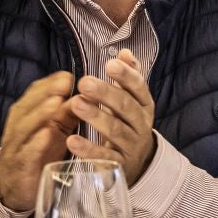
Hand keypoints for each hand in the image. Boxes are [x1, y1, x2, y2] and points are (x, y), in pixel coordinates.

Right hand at [0, 71, 75, 210]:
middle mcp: (18, 125)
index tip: (69, 76)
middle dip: (46, 92)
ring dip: (40, 114)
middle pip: (29, 105)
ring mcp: (17, 145)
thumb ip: (68, 112)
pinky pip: (26, 153)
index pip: (36, 92)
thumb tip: (88, 93)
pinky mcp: (20, 166)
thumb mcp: (56, 129)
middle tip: (65, 83)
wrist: (16, 186)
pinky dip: (36, 143)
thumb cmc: (40, 151)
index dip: (51, 83)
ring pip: (25, 126)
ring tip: (56, 103)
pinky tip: (47, 135)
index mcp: (27, 112)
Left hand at [66, 49, 157, 184]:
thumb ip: (129, 76)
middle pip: (126, 107)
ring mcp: (132, 146)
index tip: (110, 64)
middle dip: (106, 94)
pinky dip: (88, 150)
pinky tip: (72, 140)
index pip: (139, 88)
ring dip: (96, 117)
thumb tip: (124, 52)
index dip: (126, 76)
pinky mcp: (119, 166)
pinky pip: (104, 158)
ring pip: (115, 131)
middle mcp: (142, 125)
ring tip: (76, 104)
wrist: (137, 162)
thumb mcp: (132, 100)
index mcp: (145, 106)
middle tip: (84, 82)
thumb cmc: (128, 123)